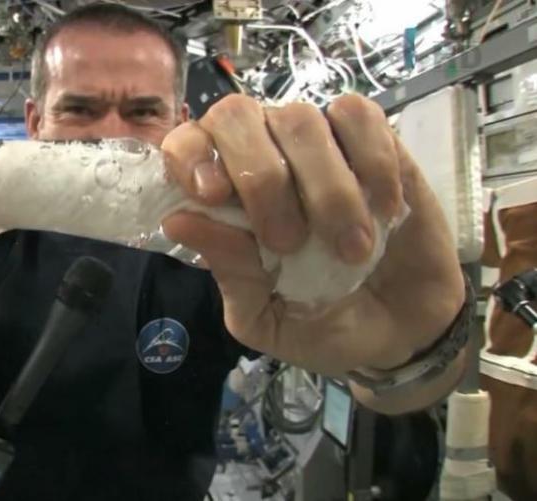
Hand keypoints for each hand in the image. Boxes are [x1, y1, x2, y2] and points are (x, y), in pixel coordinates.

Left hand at [160, 94, 464, 375]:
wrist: (401, 330)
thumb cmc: (321, 322)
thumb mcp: (265, 317)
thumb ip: (228, 271)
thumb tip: (177, 221)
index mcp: (222, 194)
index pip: (185, 142)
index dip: (190, 155)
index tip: (212, 195)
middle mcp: (261, 154)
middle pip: (236, 115)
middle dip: (260, 177)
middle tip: (287, 242)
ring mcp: (316, 142)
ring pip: (301, 119)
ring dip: (325, 189)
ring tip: (350, 250)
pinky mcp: (373, 137)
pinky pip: (359, 117)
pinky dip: (372, 162)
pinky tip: (384, 209)